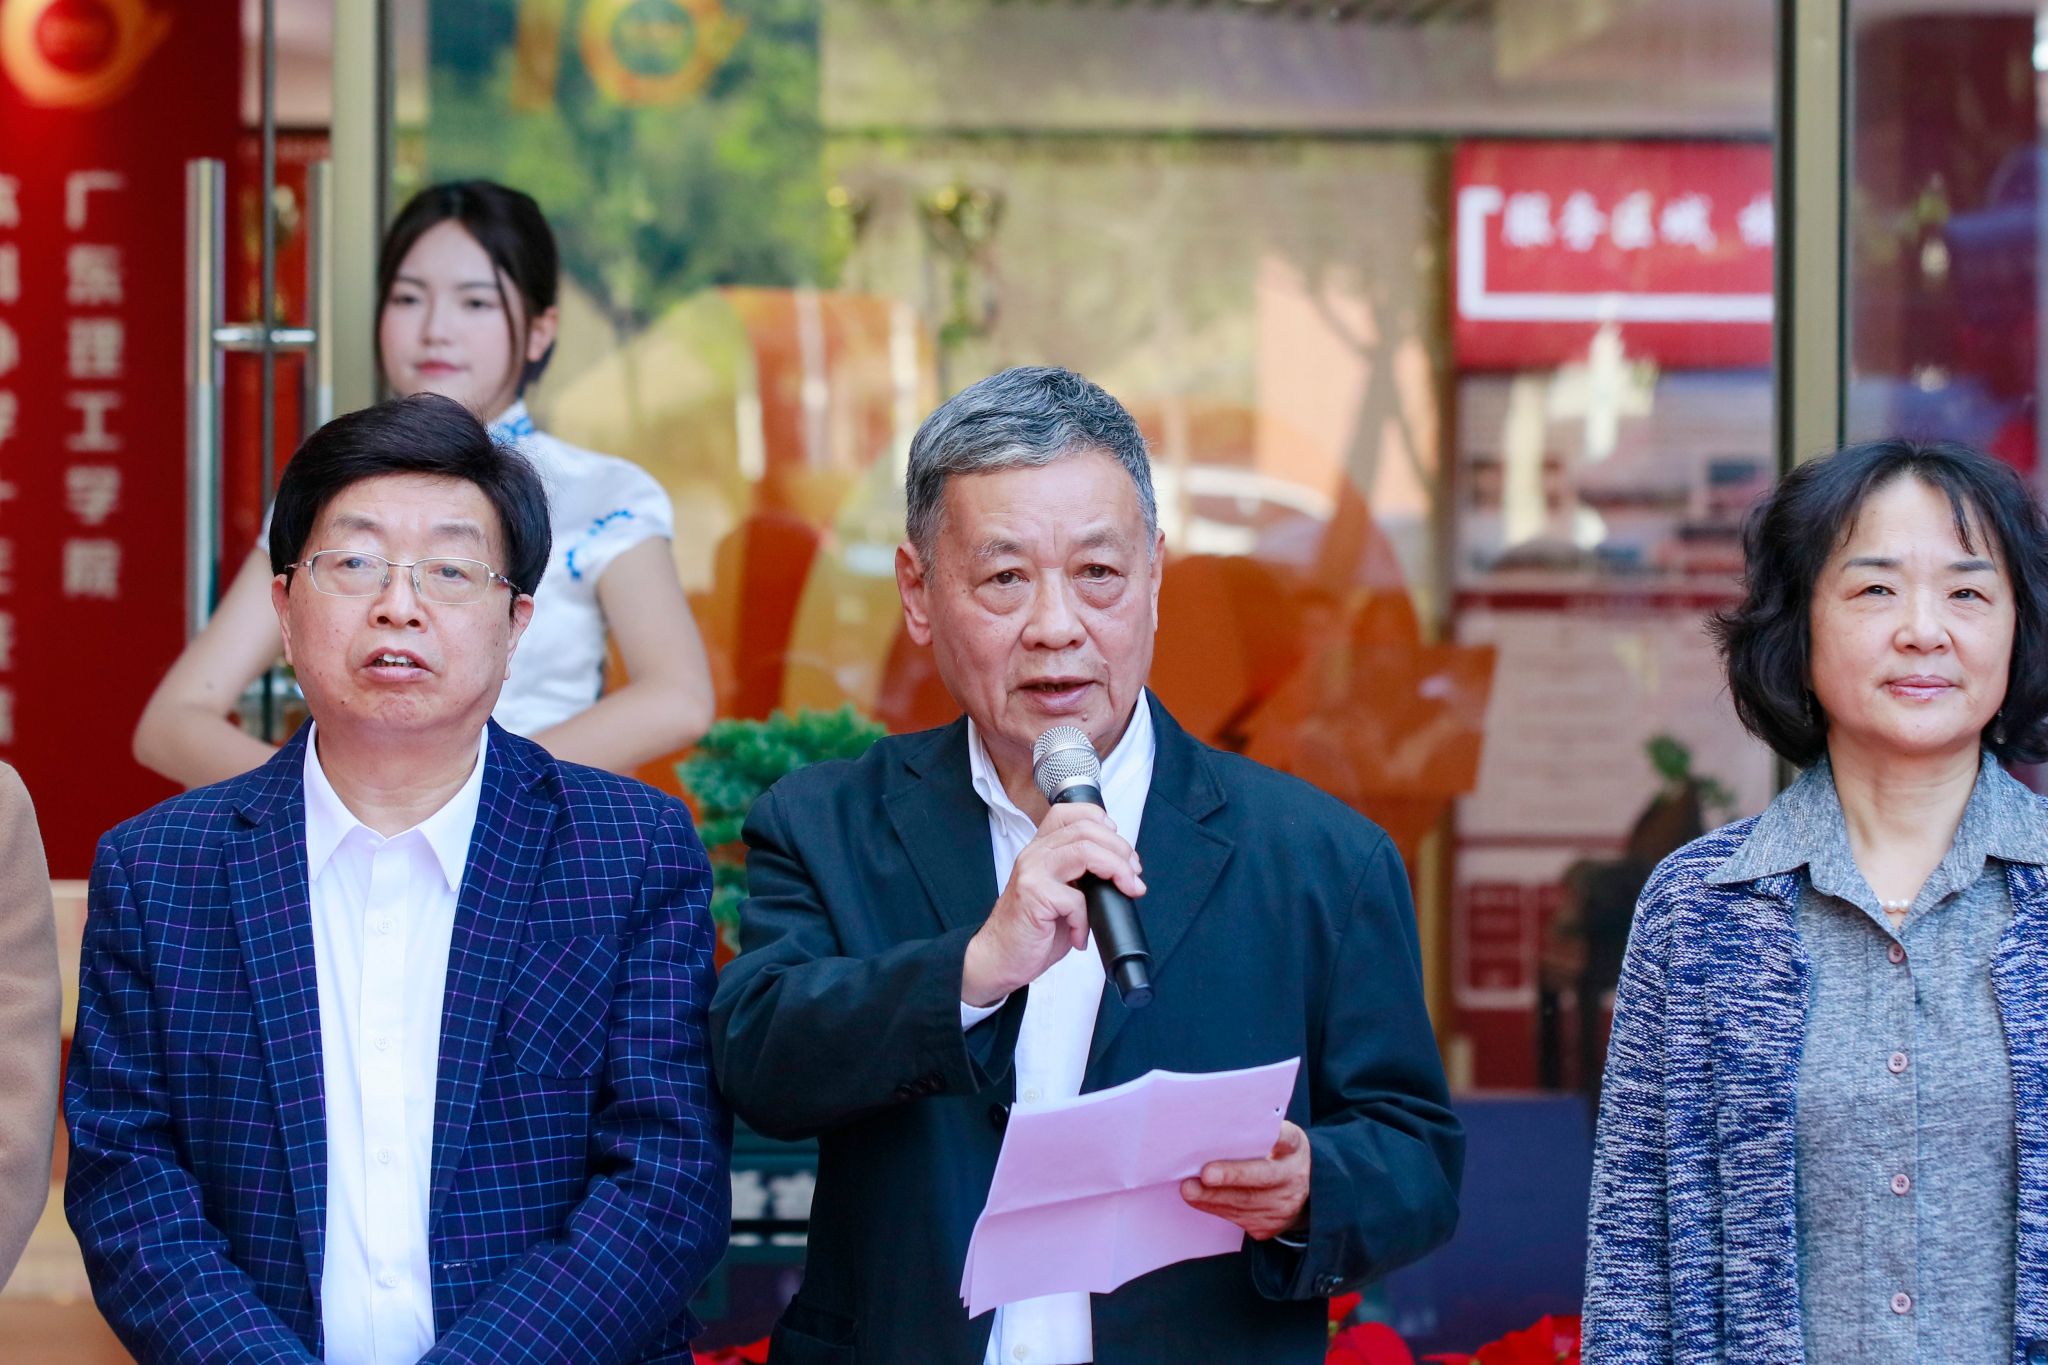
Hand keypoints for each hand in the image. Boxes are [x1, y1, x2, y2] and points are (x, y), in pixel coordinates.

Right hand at [960, 802, 1144, 1006]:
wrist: (1000, 956)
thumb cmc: (1033, 929)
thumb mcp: (1061, 893)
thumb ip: (1082, 875)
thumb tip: (1123, 871)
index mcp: (1042, 849)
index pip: (1071, 812)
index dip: (1103, 822)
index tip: (1122, 850)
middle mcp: (1035, 853)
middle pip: (1087, 829)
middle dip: (1121, 851)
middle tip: (1133, 876)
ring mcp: (1032, 872)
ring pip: (1085, 851)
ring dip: (1116, 870)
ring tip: (1125, 891)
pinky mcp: (1033, 895)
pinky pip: (1075, 899)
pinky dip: (1086, 920)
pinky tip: (1080, 935)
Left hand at [1180, 1120, 1310, 1241]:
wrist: (1301, 1194)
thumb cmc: (1276, 1157)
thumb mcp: (1278, 1140)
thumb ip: (1257, 1134)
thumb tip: (1217, 1128)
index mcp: (1294, 1148)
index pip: (1287, 1139)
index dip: (1276, 1136)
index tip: (1261, 1134)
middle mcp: (1292, 1177)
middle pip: (1263, 1176)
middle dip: (1232, 1176)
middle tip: (1206, 1174)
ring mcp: (1283, 1206)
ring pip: (1245, 1202)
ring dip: (1213, 1197)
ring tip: (1189, 1189)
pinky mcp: (1269, 1225)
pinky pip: (1239, 1218)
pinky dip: (1216, 1207)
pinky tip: (1199, 1200)